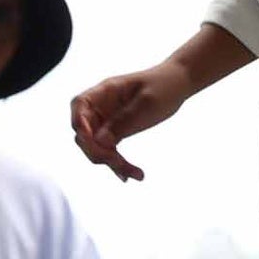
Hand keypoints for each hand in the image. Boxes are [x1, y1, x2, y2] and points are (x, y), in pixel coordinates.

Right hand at [69, 63, 191, 183]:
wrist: (179, 84)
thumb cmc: (163, 86)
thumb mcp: (147, 103)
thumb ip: (123, 121)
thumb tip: (98, 141)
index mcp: (105, 90)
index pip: (79, 105)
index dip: (79, 123)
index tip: (90, 140)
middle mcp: (101, 105)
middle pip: (85, 132)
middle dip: (98, 151)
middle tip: (120, 165)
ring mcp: (107, 119)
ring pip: (96, 146)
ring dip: (111, 162)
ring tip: (136, 174)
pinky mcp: (115, 131)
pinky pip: (109, 150)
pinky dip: (118, 163)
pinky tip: (132, 174)